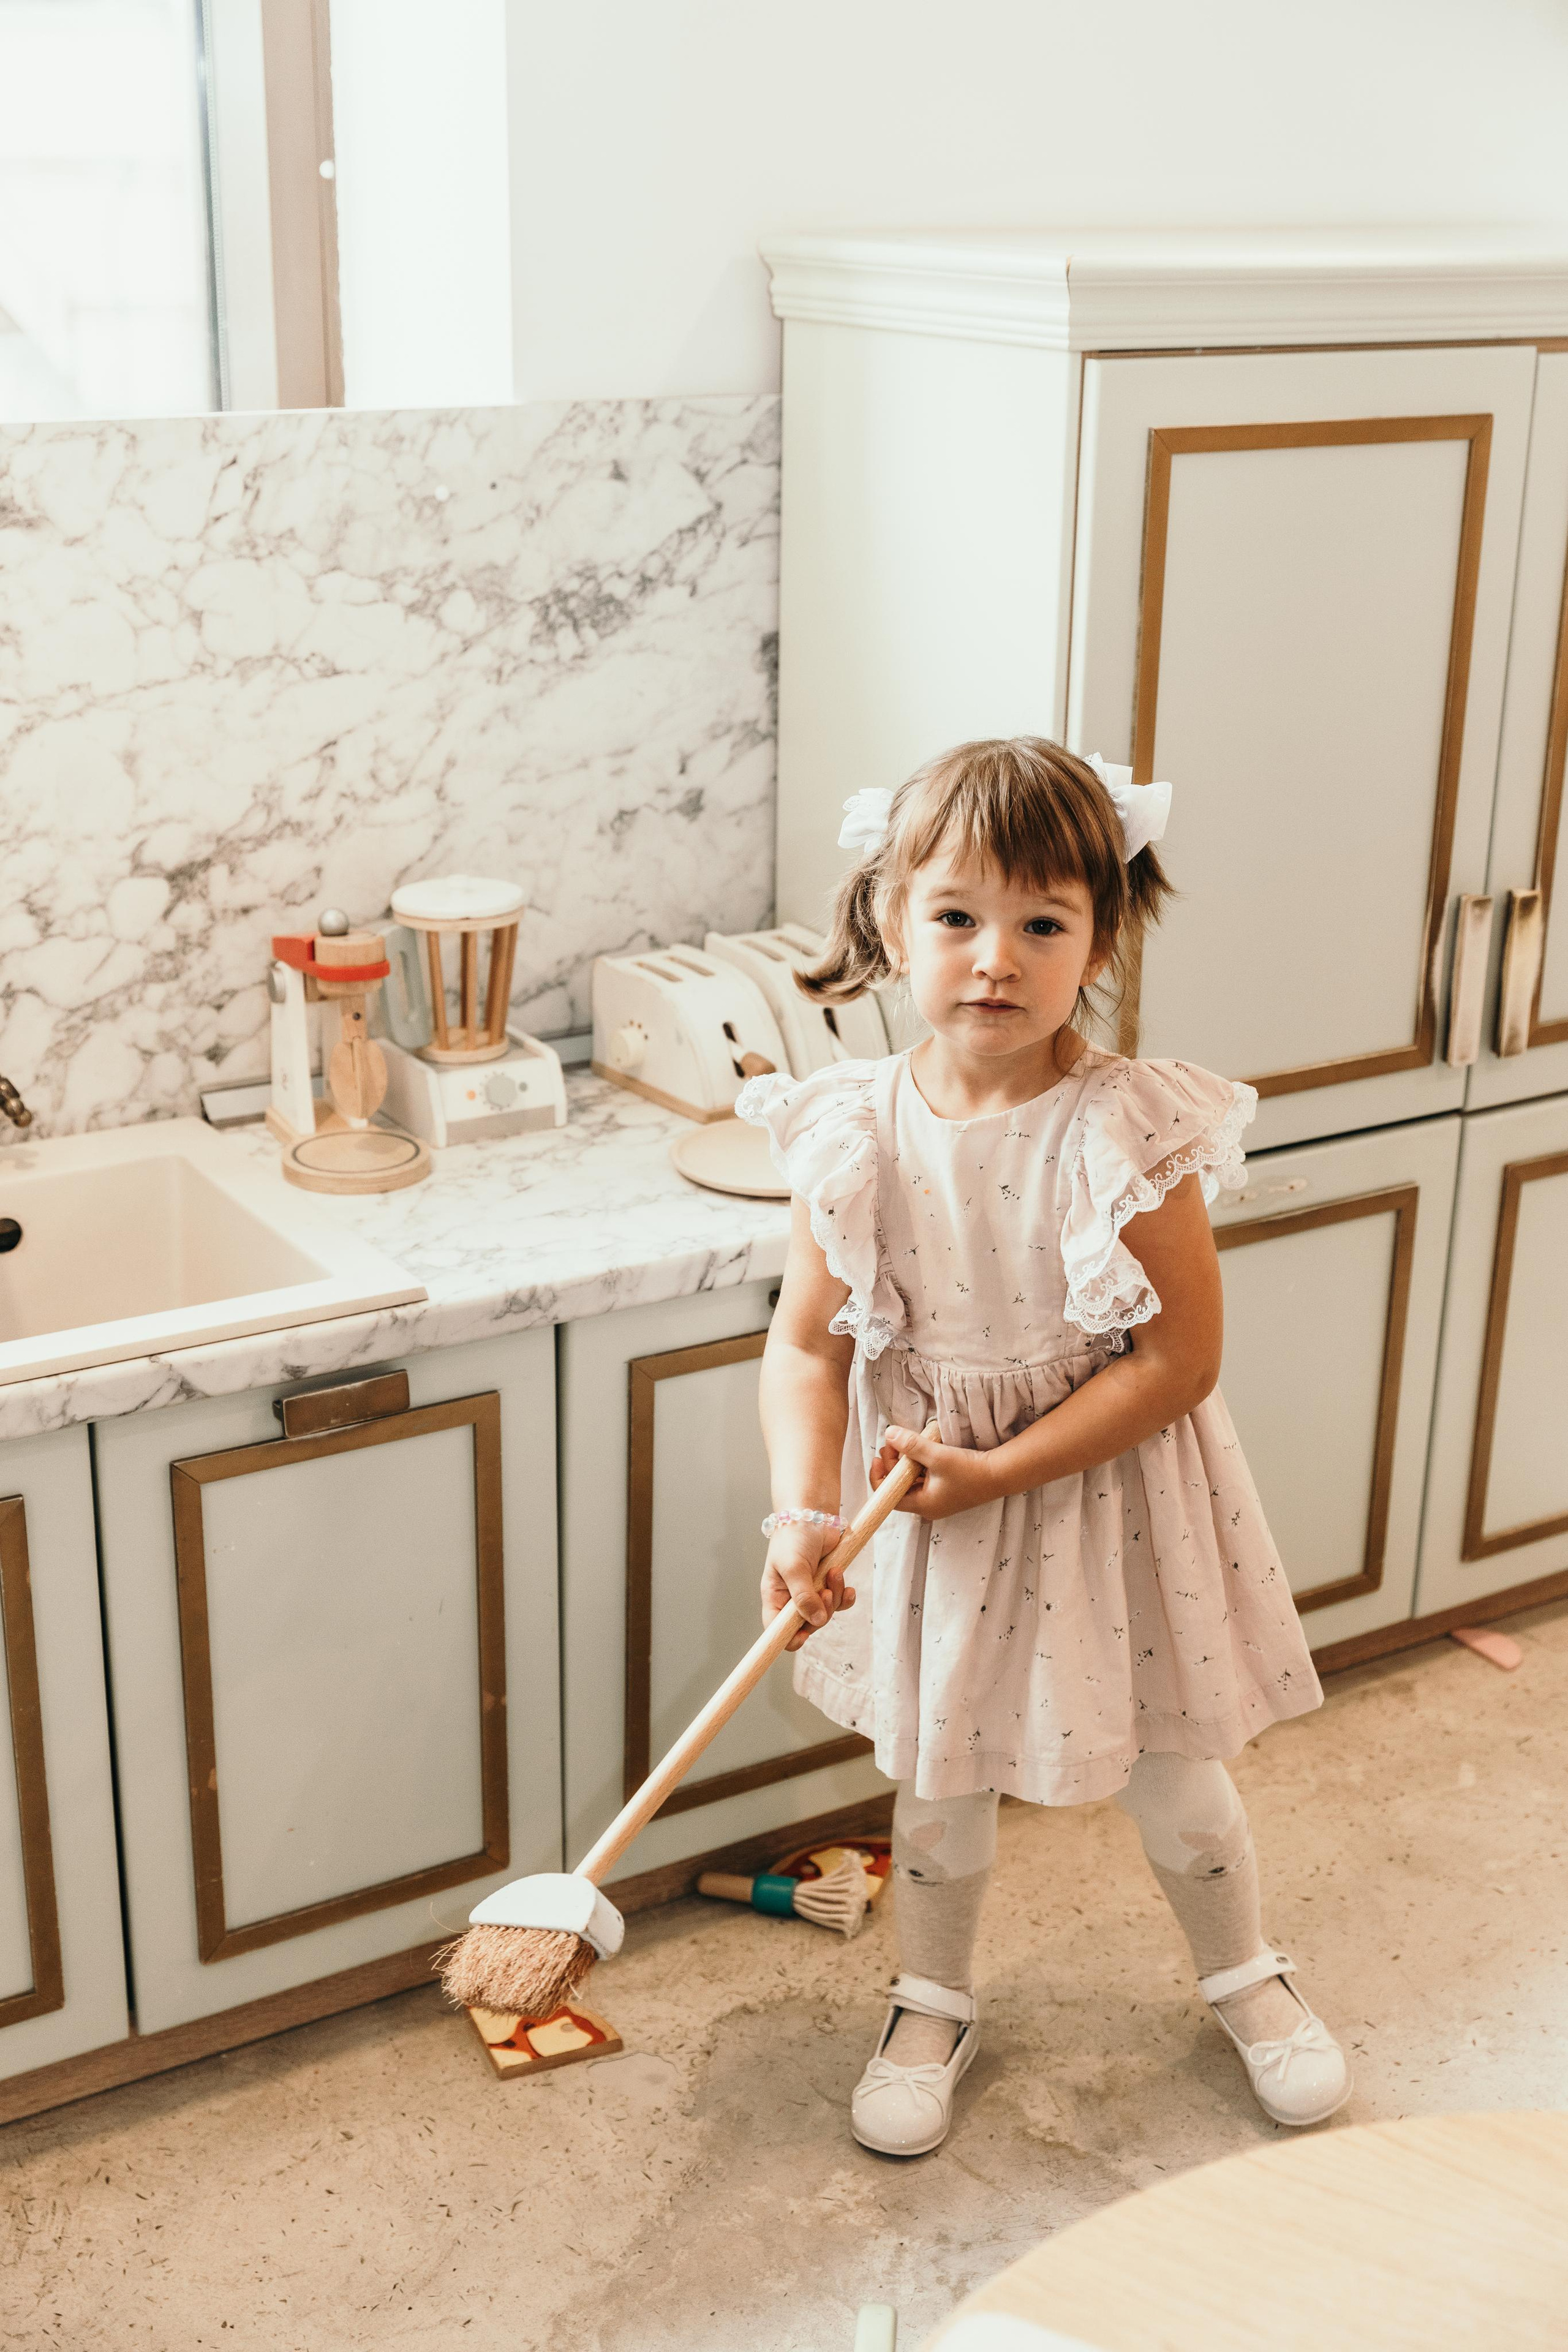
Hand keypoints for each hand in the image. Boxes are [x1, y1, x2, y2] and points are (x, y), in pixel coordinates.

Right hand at [761, 1519, 857, 1652]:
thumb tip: (816, 1621)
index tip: (803, 1634)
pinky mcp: (828, 1585)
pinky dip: (845, 1597)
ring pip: (825, 1614)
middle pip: (806, 1625)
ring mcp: (811, 1593)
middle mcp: (792, 1599)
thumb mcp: (793, 1567)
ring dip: (834, 1597)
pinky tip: (847, 1585)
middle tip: (824, 1591)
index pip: (776, 1630)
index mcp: (775, 1596)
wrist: (814, 1517)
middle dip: (820, 1612)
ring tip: (834, 1573)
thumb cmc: (794, 1538)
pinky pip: (840, 1603)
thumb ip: (803, 1596)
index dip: (788, 1638)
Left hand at [870, 1424, 997, 1520]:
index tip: (879, 1454)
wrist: (1001, 1474)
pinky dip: (919, 1464)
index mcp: (922, 1505)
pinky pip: (924, 1478)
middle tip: (894, 1441)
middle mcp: (927, 1506)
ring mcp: (937, 1499)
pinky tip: (922, 1449)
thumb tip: (888, 1434)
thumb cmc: (970, 1470)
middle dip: (893, 1463)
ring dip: (905, 1462)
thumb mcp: (937, 1456)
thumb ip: (911, 1445)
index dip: (878, 1475)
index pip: (888, 1497)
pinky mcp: (946, 1490)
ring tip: (906, 1442)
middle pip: (898, 1487)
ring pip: (911, 1481)